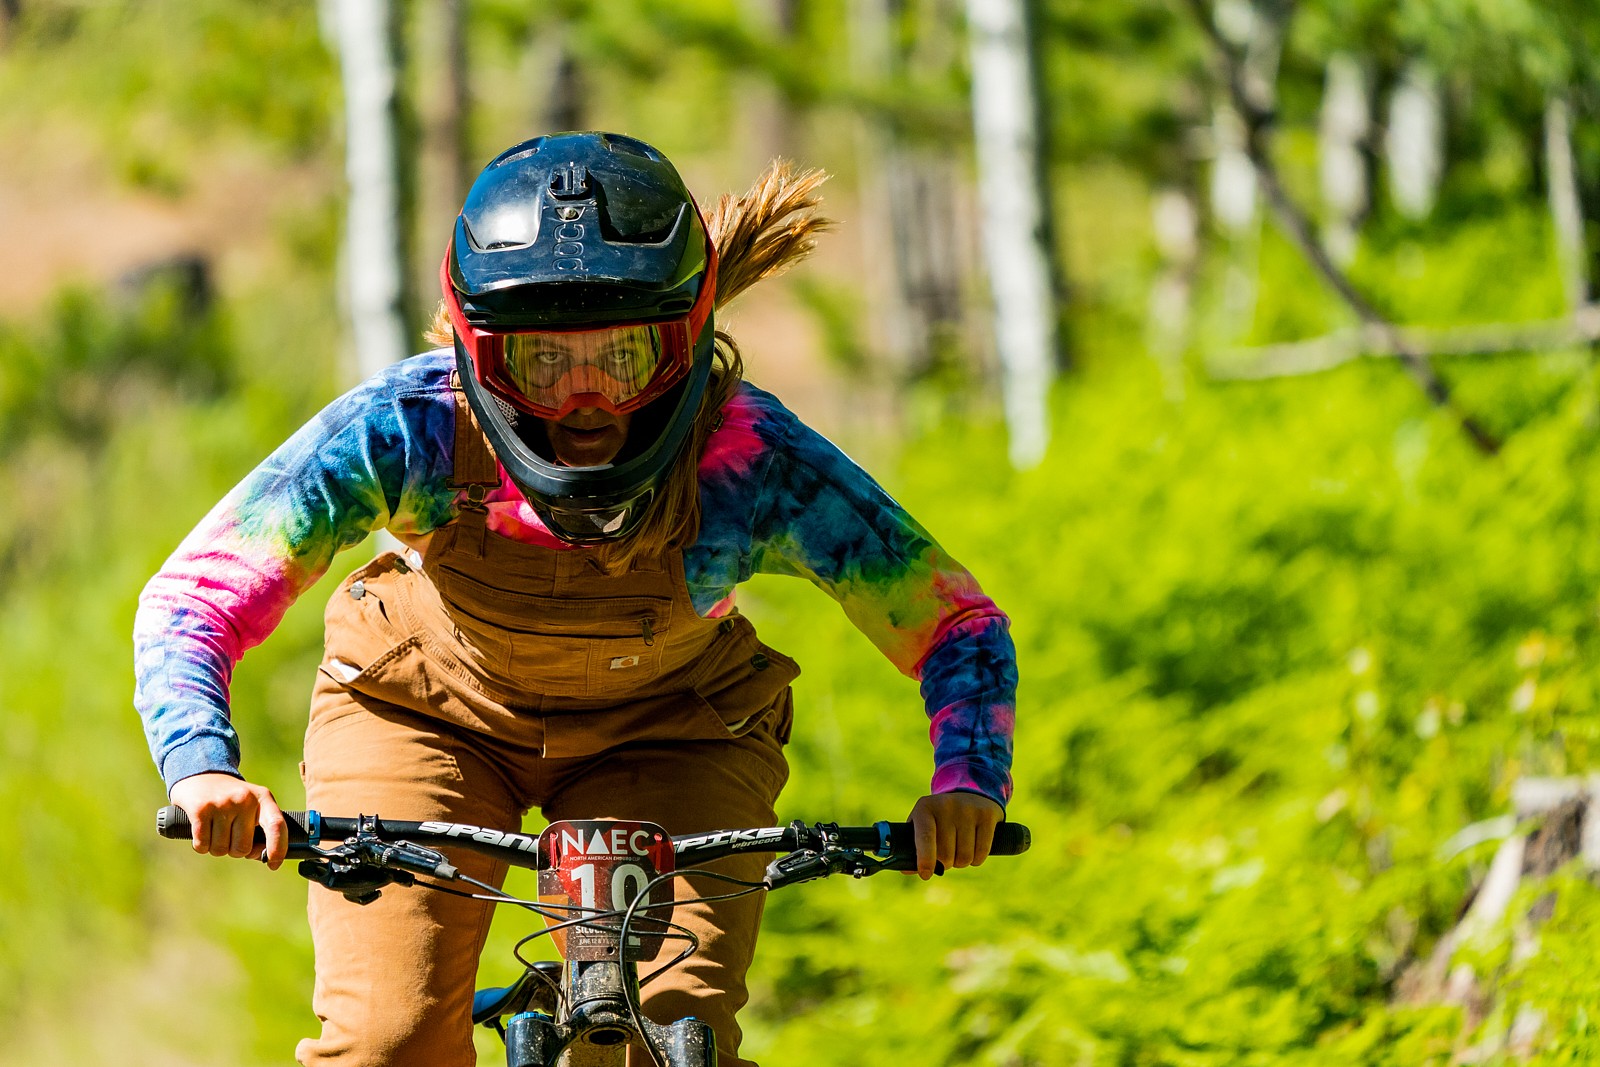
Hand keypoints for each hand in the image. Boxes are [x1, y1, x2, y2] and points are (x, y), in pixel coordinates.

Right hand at [169, 772, 288, 869]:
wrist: (199, 775)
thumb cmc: (229, 799)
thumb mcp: (250, 805)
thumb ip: (259, 829)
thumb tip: (261, 856)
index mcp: (263, 798)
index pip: (277, 826)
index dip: (278, 849)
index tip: (273, 865)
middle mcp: (245, 799)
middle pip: (243, 848)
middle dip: (234, 851)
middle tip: (228, 836)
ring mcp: (223, 803)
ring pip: (221, 849)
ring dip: (215, 848)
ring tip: (214, 829)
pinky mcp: (200, 809)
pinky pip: (202, 845)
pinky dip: (200, 845)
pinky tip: (201, 831)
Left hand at [907, 792, 1003, 880]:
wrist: (970, 794)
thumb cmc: (940, 818)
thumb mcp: (923, 824)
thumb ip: (913, 847)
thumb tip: (907, 869)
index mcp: (925, 808)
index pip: (925, 837)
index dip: (925, 859)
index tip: (925, 874)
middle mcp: (946, 805)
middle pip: (946, 855)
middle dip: (946, 863)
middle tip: (946, 855)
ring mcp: (968, 809)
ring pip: (965, 857)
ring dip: (962, 862)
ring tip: (959, 849)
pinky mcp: (986, 815)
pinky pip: (981, 853)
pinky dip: (977, 859)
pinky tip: (974, 849)